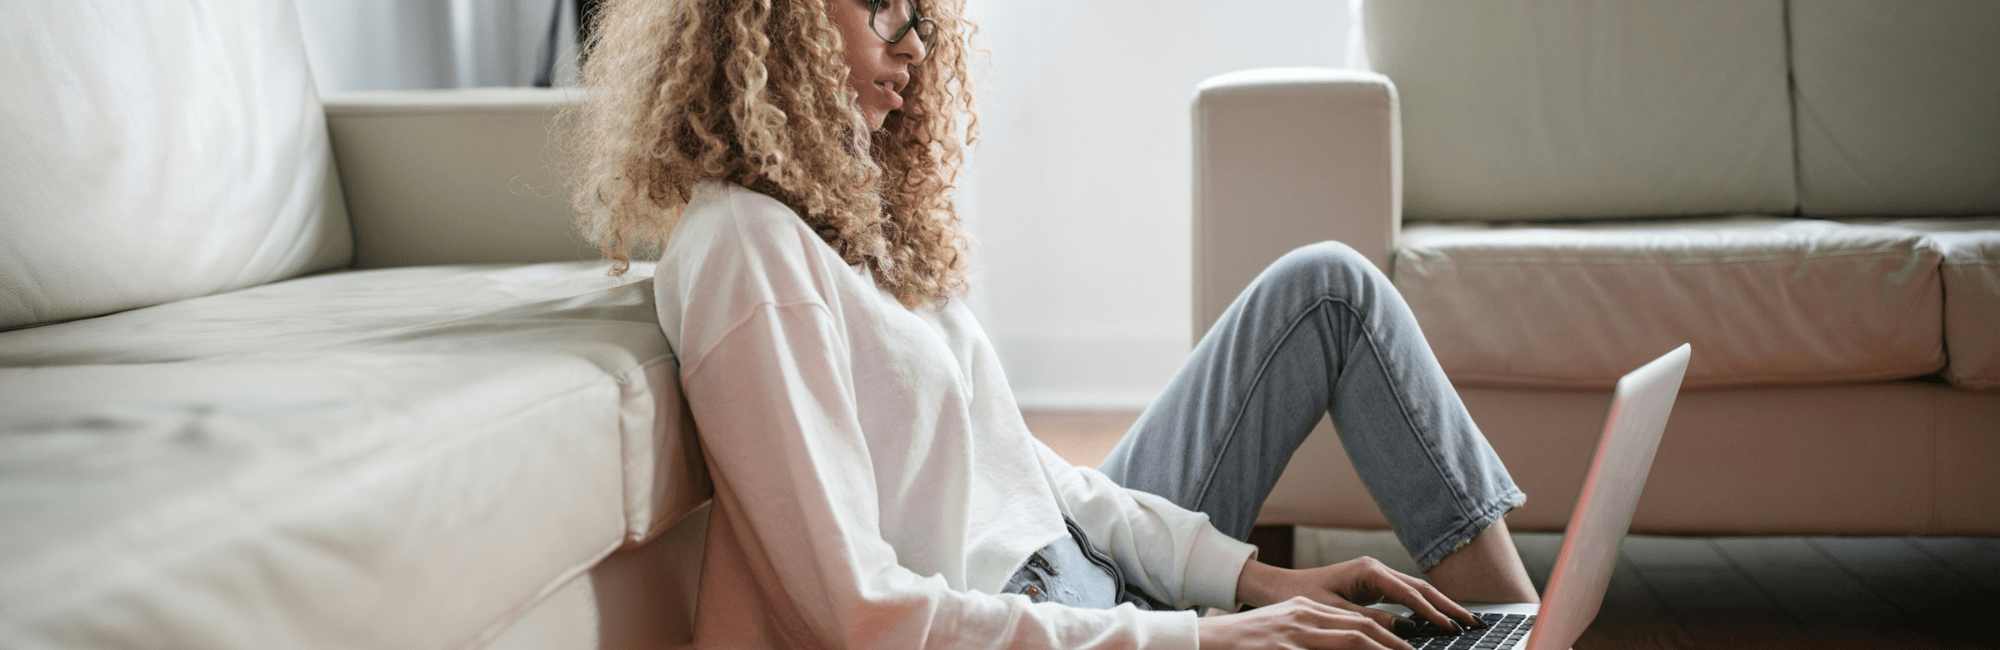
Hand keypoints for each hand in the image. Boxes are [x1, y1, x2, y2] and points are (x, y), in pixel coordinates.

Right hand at [1197, 597, 1411, 649]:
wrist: (1202, 641)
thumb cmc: (1243, 643)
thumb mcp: (1281, 631)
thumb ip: (1313, 637)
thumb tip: (1347, 644)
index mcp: (1304, 610)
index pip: (1357, 620)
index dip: (1387, 636)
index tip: (1408, 649)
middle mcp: (1302, 617)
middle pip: (1360, 628)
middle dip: (1393, 645)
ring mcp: (1291, 634)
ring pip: (1349, 641)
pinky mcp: (1279, 649)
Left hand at [1236, 557, 1481, 634]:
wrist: (1277, 588)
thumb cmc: (1300, 598)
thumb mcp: (1335, 613)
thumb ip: (1371, 621)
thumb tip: (1406, 630)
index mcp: (1368, 571)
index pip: (1410, 594)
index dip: (1433, 612)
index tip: (1453, 628)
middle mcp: (1376, 569)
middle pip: (1421, 588)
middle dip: (1449, 606)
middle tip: (1474, 623)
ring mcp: (1376, 576)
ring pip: (1416, 591)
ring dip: (1440, 606)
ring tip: (1464, 623)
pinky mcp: (1373, 585)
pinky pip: (1405, 597)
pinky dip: (1423, 608)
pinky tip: (1437, 621)